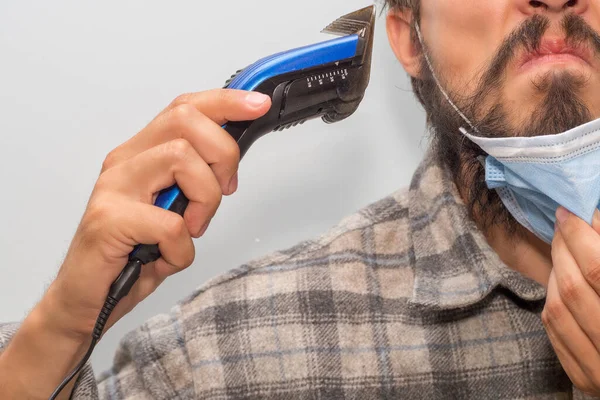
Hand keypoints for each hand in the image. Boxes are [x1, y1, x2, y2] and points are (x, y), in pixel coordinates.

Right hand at [0, 89, 270, 398]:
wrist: (89, 298)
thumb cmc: (134, 253)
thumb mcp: (176, 208)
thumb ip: (197, 179)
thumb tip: (231, 157)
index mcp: (143, 153)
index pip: (185, 108)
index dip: (225, 102)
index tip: (258, 105)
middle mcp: (126, 160)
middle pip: (187, 120)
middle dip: (223, 154)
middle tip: (223, 192)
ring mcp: (114, 187)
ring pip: (181, 158)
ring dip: (205, 200)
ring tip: (191, 229)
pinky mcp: (108, 220)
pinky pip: (170, 223)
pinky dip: (182, 249)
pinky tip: (168, 258)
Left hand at [542, 207, 599, 395]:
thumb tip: (594, 218)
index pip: (598, 269)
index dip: (579, 236)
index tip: (569, 213)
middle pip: (572, 287)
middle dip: (563, 249)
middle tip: (563, 225)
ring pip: (557, 308)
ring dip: (555, 272)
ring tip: (563, 250)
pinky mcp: (584, 379)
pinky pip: (554, 330)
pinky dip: (553, 299)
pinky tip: (560, 281)